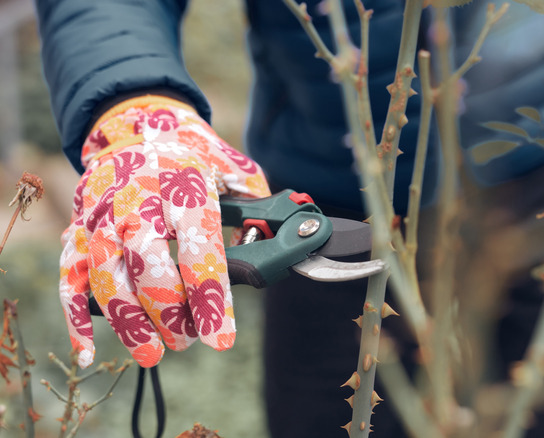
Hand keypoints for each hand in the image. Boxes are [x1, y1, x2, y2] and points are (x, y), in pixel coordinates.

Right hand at [59, 96, 270, 367]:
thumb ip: (260, 208)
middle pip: (146, 259)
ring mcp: (103, 212)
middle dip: (167, 309)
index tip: (220, 336)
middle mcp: (138, 197)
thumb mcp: (235, 170)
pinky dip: (75, 315)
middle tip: (186, 340)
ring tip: (152, 353)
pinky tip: (91, 350)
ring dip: (128, 319)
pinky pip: (70, 274)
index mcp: (184, 182)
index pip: (199, 245)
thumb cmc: (195, 157)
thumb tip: (287, 242)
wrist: (136, 123)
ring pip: (106, 272)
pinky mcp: (79, 226)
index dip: (209, 295)